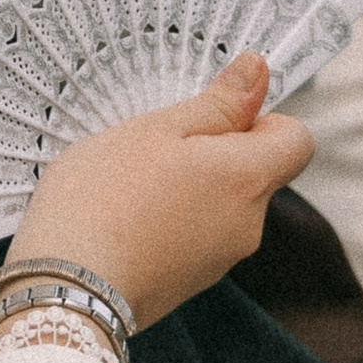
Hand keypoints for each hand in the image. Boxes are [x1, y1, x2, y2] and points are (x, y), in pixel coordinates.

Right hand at [10, 53, 312, 329]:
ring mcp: (219, 260)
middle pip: (254, 172)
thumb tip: (259, 72)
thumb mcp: (157, 131)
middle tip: (155, 144)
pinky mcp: (188, 282)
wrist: (65, 290)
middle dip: (213, 151)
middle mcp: (248, 224)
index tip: (216, 114)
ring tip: (128, 184)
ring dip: (186, 186)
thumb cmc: (105, 199)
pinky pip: (193, 235)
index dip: (262, 120)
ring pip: (218, 204)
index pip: (297, 141)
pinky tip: (123, 217)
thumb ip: (216, 104)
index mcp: (248, 179)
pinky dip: (168, 219)